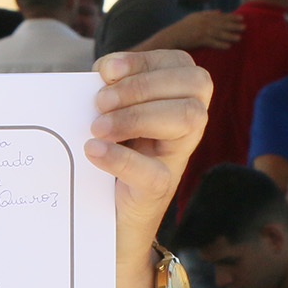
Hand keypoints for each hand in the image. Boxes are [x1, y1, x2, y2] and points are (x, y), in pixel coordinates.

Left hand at [86, 51, 211, 287]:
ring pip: (189, 118)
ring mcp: (176, 159)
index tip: (106, 70)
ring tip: (97, 128)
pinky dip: (121, 158)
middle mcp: (186, 128)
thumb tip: (97, 77)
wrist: (105, 226)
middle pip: (194, 86)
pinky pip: (153, 171)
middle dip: (141, 87)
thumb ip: (110, 95)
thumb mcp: (110, 120)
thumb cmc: (105, 162)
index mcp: (176, 102)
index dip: (145, 61)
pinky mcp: (158, 192)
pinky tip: (94, 151)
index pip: (182, 64)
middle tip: (100, 104)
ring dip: (137, 115)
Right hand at [155, 9, 244, 50]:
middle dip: (234, 25)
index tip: (241, 18)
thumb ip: (208, 13)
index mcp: (204, 16)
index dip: (232, 17)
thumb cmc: (183, 26)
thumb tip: (220, 11)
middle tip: (244, 27)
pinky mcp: (199, 40)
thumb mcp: (195, 16)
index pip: (221, 16)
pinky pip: (212, 42)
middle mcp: (204, 23)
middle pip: (222, 24)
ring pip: (219, 33)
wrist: (172, 35)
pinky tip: (228, 46)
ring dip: (229, 36)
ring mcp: (202, 31)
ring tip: (239, 37)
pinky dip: (220, 44)